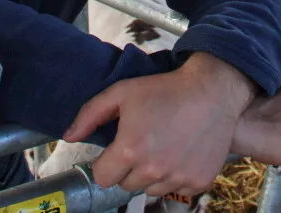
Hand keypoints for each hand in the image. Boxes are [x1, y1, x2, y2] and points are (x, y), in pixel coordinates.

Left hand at [63, 52, 256, 197]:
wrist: (212, 92)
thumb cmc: (165, 90)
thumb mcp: (122, 92)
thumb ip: (90, 115)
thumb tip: (68, 136)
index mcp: (130, 150)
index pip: (103, 178)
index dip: (107, 162)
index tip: (117, 149)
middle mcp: (153, 170)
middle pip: (126, 185)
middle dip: (129, 167)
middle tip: (144, 141)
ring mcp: (178, 178)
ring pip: (151, 190)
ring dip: (152, 174)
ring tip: (164, 145)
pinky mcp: (198, 182)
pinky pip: (176, 190)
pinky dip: (176, 176)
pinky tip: (181, 152)